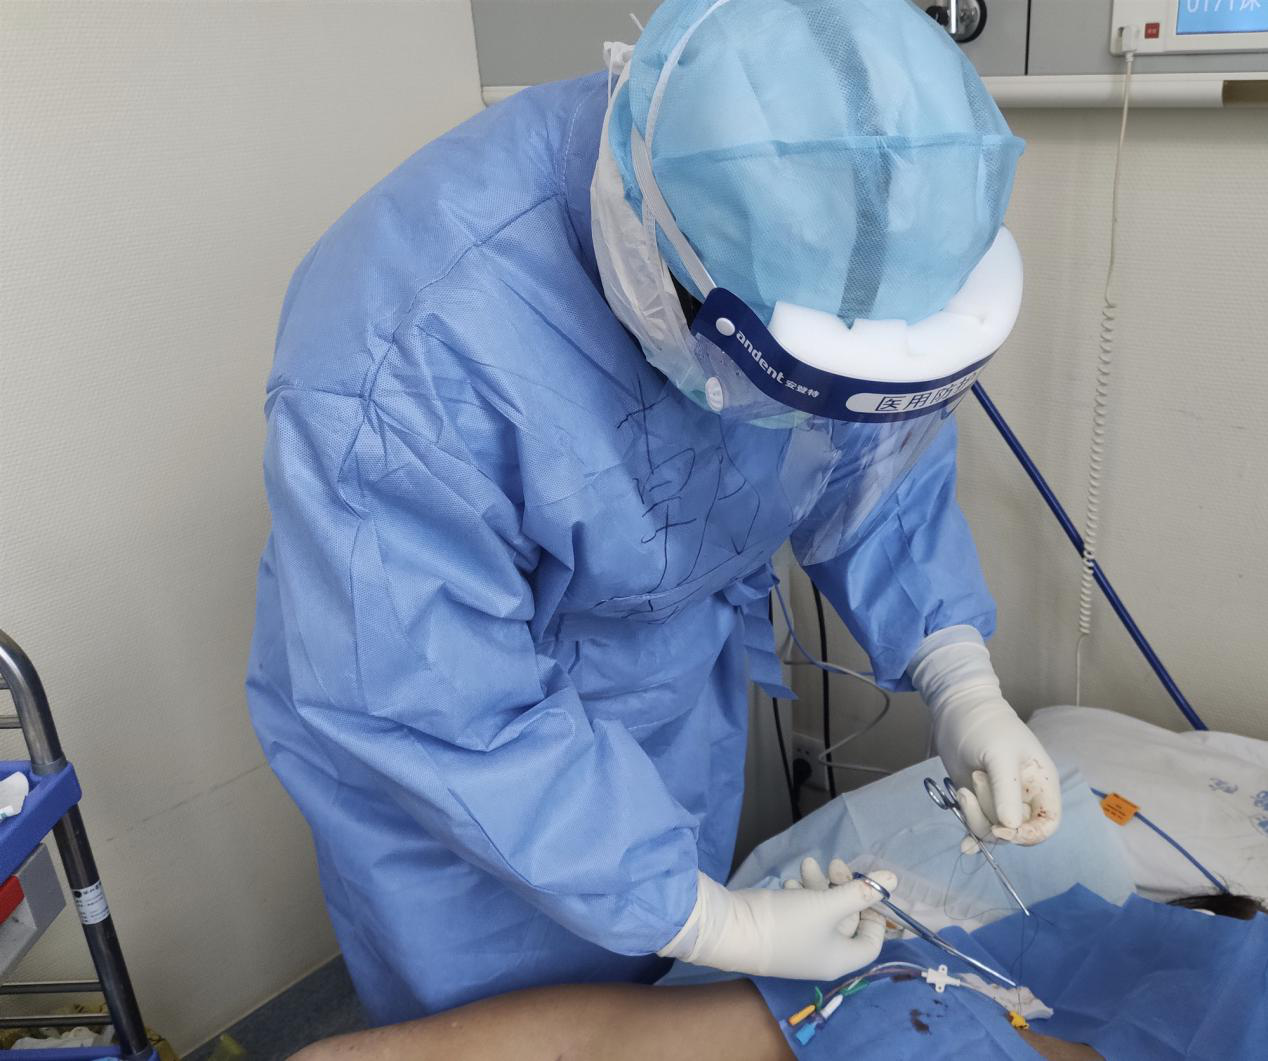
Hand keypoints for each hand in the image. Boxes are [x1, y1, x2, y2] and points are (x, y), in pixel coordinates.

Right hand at [658, 867, 894, 980]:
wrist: (732, 930)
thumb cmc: (787, 923)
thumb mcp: (827, 904)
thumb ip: (861, 891)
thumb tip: (893, 879)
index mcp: (841, 958)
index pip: (872, 941)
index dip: (875, 913)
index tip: (868, 887)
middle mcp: (823, 955)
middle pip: (845, 919)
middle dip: (841, 887)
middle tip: (834, 863)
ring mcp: (800, 944)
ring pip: (821, 910)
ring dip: (818, 885)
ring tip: (808, 865)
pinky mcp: (781, 931)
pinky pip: (801, 911)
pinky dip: (800, 894)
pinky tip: (789, 883)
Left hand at [910, 628, 1060, 847]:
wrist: (956, 711)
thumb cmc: (987, 727)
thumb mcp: (1000, 757)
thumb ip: (1007, 792)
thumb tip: (1011, 827)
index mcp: (1041, 784)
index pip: (1047, 824)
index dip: (1029, 835)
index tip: (1003, 829)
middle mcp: (1024, 797)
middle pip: (1017, 831)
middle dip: (994, 820)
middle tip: (975, 787)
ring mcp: (1000, 801)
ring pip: (994, 830)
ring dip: (976, 816)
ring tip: (964, 789)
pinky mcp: (979, 801)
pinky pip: (980, 826)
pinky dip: (972, 833)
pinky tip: (965, 844)